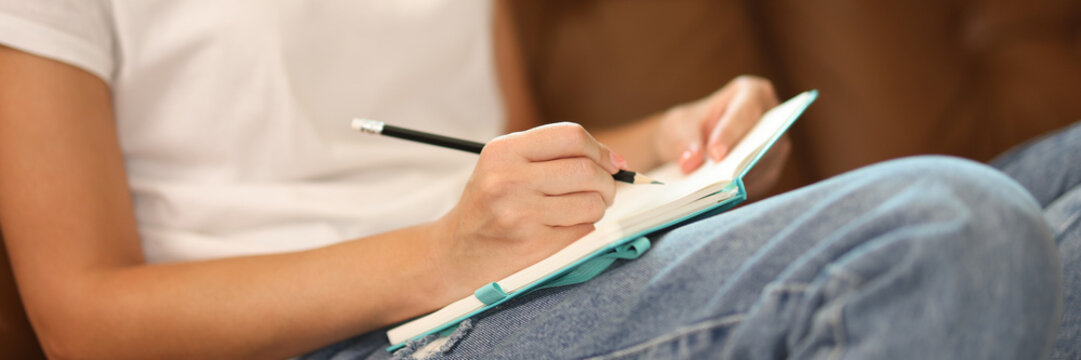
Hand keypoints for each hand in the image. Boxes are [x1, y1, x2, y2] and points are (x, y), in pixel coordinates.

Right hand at [435, 122, 624, 287]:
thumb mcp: (504, 166)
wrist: (454, 254)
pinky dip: (583, 230)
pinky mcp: (533, 246)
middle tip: (602, 192)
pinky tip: (562, 231)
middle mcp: (508, 180)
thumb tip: (616, 161)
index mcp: (502, 152)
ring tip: (579, 211)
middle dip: (606, 183)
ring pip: (592, 203)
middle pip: (587, 170)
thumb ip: (551, 155)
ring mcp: (520, 215)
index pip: (571, 136)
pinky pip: (584, 232)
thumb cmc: (489, 206)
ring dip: (596, 209)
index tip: (611, 163)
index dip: (600, 150)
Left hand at [652, 75, 788, 195]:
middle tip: (720, 181)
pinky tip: (722, 201)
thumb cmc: (687, 127)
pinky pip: (761, 183)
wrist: (690, 144)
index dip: (730, 134)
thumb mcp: (678, 127)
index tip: (716, 154)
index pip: (744, 114)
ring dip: (743, 180)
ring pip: (766, 164)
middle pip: (763, 141)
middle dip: (741, 161)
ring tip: (717, 195)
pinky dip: (742, 192)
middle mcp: (771, 118)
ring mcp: (775, 145)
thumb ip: (684, 141)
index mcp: (752, 93)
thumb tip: (692, 163)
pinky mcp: (769, 170)